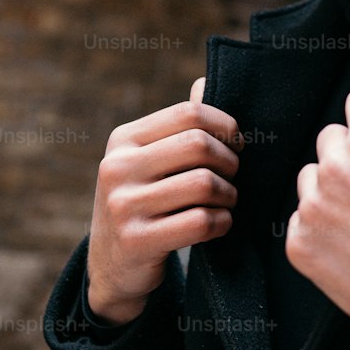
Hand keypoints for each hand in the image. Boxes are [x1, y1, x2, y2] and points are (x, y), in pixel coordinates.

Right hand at [86, 77, 243, 323]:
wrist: (113, 267)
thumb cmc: (143, 203)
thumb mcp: (148, 162)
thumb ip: (177, 127)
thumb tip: (205, 83)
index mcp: (123, 140)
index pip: (189, 114)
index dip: (225, 126)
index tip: (237, 145)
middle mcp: (117, 167)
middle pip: (199, 145)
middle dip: (229, 162)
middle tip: (233, 177)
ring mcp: (123, 206)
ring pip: (203, 184)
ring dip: (228, 195)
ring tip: (227, 202)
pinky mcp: (137, 241)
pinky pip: (201, 222)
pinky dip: (222, 222)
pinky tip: (219, 224)